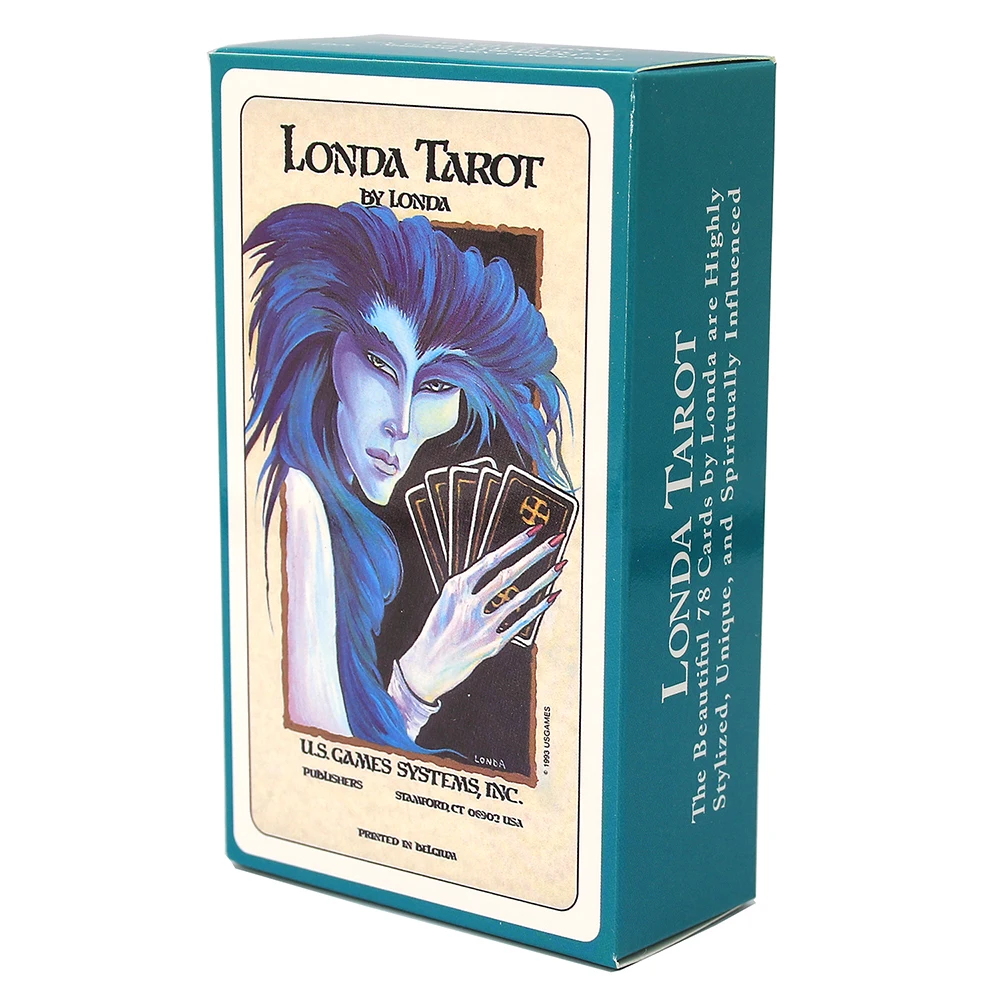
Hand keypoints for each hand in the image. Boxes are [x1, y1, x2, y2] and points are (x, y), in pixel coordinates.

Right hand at [397, 526, 565, 702]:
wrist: (423, 669)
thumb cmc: (435, 634)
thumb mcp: (445, 602)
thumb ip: (468, 586)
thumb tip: (495, 569)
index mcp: (456, 588)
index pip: (491, 560)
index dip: (515, 544)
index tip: (532, 531)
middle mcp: (468, 604)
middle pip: (509, 574)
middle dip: (535, 555)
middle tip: (554, 541)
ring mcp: (481, 625)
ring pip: (520, 596)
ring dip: (544, 579)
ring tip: (560, 566)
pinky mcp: (491, 644)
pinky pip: (521, 621)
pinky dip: (539, 608)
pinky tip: (552, 596)